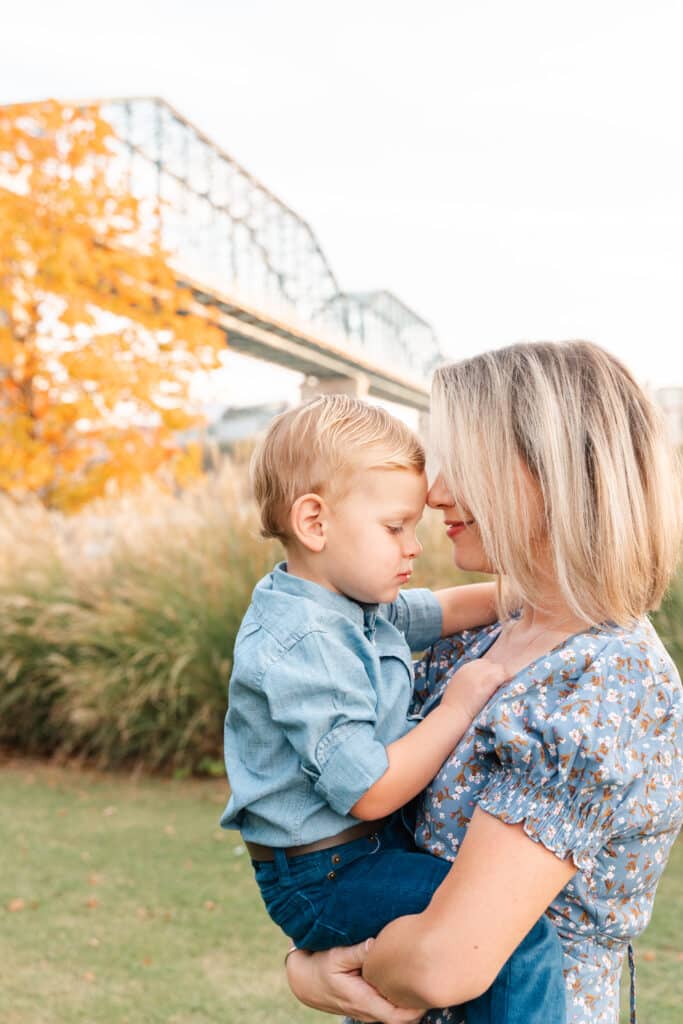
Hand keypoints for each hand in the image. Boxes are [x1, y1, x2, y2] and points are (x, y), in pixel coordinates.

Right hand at [286, 939, 423, 1023]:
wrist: (304, 980)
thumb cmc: (320, 966)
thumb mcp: (335, 955)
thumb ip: (357, 951)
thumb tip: (375, 944)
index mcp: (362, 1001)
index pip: (398, 1015)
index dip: (417, 1007)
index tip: (429, 987)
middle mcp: (368, 1011)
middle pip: (403, 1019)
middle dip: (420, 1005)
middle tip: (434, 980)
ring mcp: (368, 1011)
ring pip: (397, 1015)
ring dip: (411, 1003)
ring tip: (424, 978)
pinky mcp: (368, 1005)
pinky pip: (390, 1009)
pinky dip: (402, 1000)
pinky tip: (408, 980)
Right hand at [441, 660, 506, 718]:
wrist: (452, 714)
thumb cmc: (454, 705)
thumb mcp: (458, 685)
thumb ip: (467, 679)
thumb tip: (480, 681)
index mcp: (464, 668)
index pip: (484, 663)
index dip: (490, 672)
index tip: (492, 682)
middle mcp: (472, 668)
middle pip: (492, 665)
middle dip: (497, 674)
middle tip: (498, 687)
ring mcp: (480, 675)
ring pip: (499, 669)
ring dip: (502, 678)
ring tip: (503, 689)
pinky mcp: (487, 683)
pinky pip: (502, 676)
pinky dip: (506, 681)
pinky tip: (506, 688)